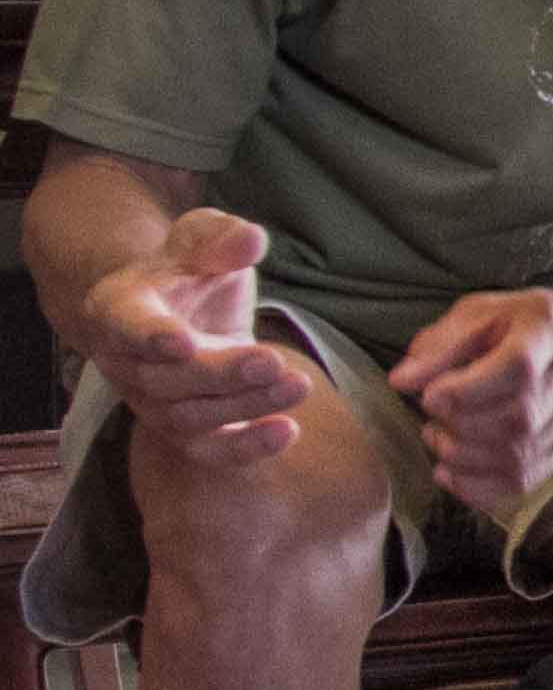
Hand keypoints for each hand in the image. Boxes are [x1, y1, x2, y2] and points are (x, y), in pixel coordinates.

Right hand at [76, 208, 308, 463]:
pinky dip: (247, 448)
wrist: (182, 311)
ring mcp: (155, 404)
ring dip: (246, 406)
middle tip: (272, 362)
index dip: (151, 336)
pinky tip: (288, 431)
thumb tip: (250, 240)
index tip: (183, 341)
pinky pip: (211, 451)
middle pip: (168, 381)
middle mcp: (127, 365)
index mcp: (119, 309)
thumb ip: (220, 238)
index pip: (127, 326)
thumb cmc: (189, 270)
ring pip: (192, 418)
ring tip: (296, 385)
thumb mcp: (202, 239)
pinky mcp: (189, 432)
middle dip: (222, 374)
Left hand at [392, 288, 552, 514]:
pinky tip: (452, 470)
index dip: (466, 391)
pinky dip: (477, 487)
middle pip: (517, 420)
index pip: (518, 370)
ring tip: (439, 438)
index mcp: (550, 333)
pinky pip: (523, 483)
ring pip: (519, 457)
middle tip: (432, 415)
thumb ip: (440, 346)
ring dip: (463, 456)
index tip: (430, 395)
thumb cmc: (523, 323)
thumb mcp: (479, 314)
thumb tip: (403, 381)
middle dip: (459, 425)